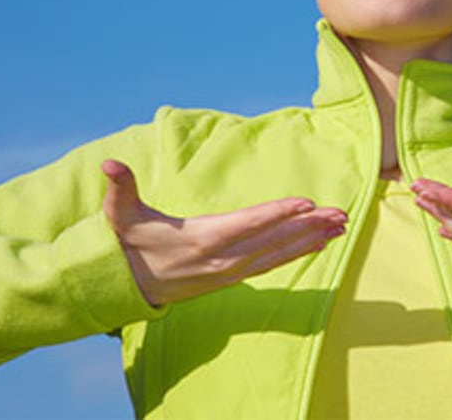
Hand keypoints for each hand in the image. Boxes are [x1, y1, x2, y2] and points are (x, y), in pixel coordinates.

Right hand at [101, 159, 347, 306]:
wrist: (126, 286)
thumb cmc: (129, 243)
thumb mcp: (120, 214)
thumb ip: (120, 187)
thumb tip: (108, 165)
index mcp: (201, 238)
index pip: (248, 223)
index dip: (279, 213)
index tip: (307, 203)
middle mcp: (222, 258)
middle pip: (274, 240)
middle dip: (310, 227)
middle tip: (342, 214)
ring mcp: (230, 270)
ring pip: (279, 254)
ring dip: (312, 240)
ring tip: (341, 227)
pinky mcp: (234, 277)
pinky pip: (273, 264)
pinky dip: (298, 253)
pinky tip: (320, 244)